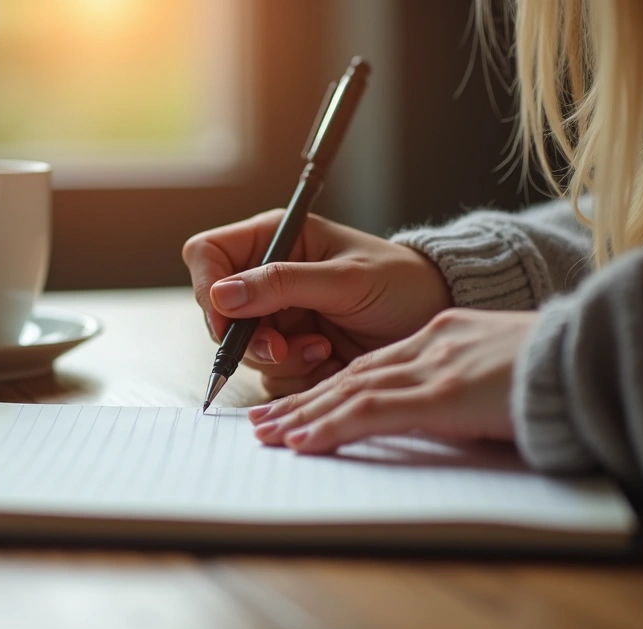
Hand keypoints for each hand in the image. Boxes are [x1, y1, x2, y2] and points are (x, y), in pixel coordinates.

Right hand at [182, 210, 452, 397]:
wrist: (434, 320)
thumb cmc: (401, 282)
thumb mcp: (344, 279)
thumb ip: (282, 284)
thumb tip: (223, 294)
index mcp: (275, 239)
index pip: (209, 256)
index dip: (208, 287)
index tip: (227, 318)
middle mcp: (268, 278)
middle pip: (220, 313)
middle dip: (250, 337)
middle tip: (282, 346)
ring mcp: (278, 316)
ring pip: (244, 350)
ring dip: (280, 359)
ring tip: (322, 348)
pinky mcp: (293, 350)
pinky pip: (271, 374)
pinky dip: (297, 375)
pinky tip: (329, 359)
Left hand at [249, 308, 536, 452]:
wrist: (597, 355)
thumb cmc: (564, 368)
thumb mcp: (506, 367)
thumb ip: (472, 380)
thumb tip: (459, 408)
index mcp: (445, 334)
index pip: (374, 364)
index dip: (332, 385)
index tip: (301, 404)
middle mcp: (430, 344)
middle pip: (351, 375)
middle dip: (304, 400)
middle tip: (263, 421)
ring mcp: (434, 367)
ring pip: (351, 391)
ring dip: (304, 415)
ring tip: (269, 435)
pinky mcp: (442, 393)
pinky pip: (372, 411)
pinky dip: (332, 426)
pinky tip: (303, 442)